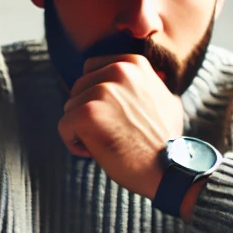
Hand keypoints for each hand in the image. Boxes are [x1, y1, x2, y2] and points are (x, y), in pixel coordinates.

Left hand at [58, 54, 183, 198]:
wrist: (168, 169)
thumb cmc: (166, 142)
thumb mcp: (165, 100)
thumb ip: (145, 86)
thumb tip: (138, 86)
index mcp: (134, 64)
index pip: (92, 70)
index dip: (94, 97)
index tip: (109, 118)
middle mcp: (117, 71)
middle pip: (78, 89)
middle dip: (86, 113)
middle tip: (107, 135)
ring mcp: (102, 91)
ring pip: (69, 108)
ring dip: (80, 129)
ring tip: (103, 145)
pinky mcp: (87, 114)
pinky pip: (63, 126)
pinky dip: (73, 143)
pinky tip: (92, 153)